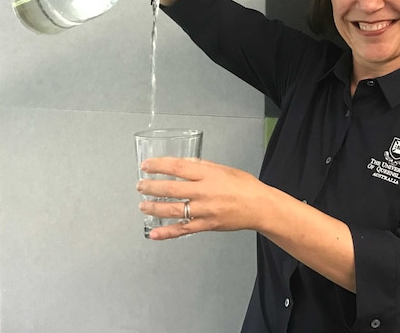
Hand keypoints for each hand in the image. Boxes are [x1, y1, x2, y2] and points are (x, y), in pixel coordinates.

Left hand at [136, 157, 268, 239]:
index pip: (178, 168)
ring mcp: (204, 210)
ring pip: (173, 210)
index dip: (159, 166)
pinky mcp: (206, 225)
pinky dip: (167, 233)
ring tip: (142, 205)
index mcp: (208, 174)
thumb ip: (202, 166)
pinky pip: (183, 230)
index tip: (146, 165)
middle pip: (171, 189)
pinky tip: (153, 234)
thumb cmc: (244, 186)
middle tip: (140, 185)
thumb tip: (184, 163)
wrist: (259, 207)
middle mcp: (204, 192)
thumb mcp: (223, 169)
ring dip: (154, 208)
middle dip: (151, 187)